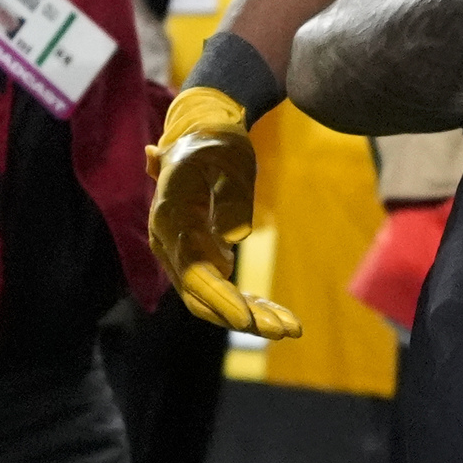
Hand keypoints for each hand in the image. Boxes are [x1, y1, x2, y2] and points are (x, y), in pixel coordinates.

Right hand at [145, 86, 300, 337]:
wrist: (205, 133)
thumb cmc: (214, 144)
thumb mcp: (224, 161)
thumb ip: (228, 197)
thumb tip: (234, 238)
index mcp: (170, 221)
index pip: (192, 272)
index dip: (218, 299)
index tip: (246, 320)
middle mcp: (171, 246)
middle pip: (202, 296)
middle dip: (242, 316)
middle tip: (284, 329)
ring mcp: (185, 255)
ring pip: (214, 300)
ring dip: (252, 316)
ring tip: (292, 328)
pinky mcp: (202, 259)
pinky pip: (224, 291)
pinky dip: (252, 305)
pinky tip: (282, 316)